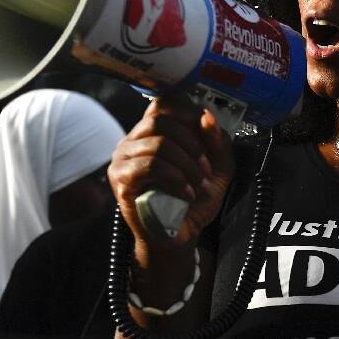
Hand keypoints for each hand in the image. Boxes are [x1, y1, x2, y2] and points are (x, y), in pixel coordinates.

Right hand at [107, 95, 234, 253]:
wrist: (180, 235)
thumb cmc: (194, 200)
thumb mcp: (217, 167)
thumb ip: (217, 141)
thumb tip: (207, 116)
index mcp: (152, 132)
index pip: (163, 104)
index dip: (188, 114)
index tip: (207, 133)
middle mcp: (133, 141)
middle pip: (159, 120)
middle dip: (191, 143)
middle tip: (205, 168)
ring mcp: (123, 160)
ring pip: (158, 144)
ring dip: (187, 165)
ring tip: (198, 185)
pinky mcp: (122, 181)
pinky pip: (150, 167)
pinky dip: (176, 179)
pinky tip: (186, 193)